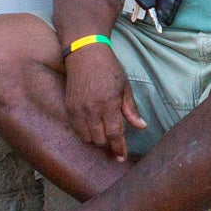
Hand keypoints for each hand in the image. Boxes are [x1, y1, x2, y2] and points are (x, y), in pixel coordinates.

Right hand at [65, 42, 145, 160]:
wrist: (84, 53)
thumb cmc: (109, 68)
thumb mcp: (125, 86)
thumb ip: (131, 109)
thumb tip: (141, 126)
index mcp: (109, 104)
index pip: (114, 134)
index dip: (118, 148)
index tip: (121, 157)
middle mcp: (91, 110)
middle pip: (99, 139)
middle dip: (108, 142)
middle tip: (114, 137)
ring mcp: (78, 109)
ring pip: (86, 137)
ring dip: (96, 137)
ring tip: (103, 130)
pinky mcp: (69, 107)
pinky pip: (76, 129)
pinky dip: (84, 131)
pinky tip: (91, 125)